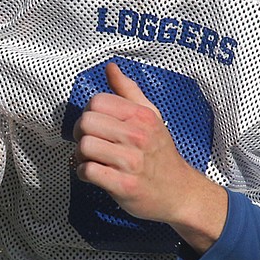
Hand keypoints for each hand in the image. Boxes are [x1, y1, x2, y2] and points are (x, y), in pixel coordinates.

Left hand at [72, 62, 225, 250]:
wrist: (179, 191)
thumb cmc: (161, 154)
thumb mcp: (151, 117)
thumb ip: (128, 91)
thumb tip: (110, 68)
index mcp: (142, 116)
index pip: (97, 101)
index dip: (89, 112)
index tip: (96, 125)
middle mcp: (138, 136)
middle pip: (86, 123)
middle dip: (80, 133)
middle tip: (90, 142)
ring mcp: (131, 162)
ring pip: (84, 147)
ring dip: (81, 155)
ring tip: (92, 159)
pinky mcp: (124, 185)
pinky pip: (88, 171)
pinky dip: (83, 173)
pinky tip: (95, 174)